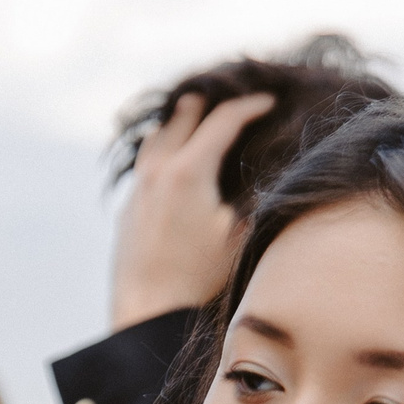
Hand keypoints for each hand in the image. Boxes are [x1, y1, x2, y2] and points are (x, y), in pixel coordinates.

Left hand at [109, 90, 276, 327]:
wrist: (147, 308)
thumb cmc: (199, 276)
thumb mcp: (240, 234)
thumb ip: (256, 196)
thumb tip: (274, 173)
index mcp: (189, 170)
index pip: (224, 121)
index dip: (250, 106)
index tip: (269, 101)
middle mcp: (158, 171)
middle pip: (182, 119)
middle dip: (208, 104)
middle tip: (227, 95)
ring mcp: (138, 189)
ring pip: (155, 139)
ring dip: (177, 123)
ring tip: (190, 114)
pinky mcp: (128, 209)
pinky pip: (144, 165)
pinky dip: (161, 149)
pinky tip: (168, 161)